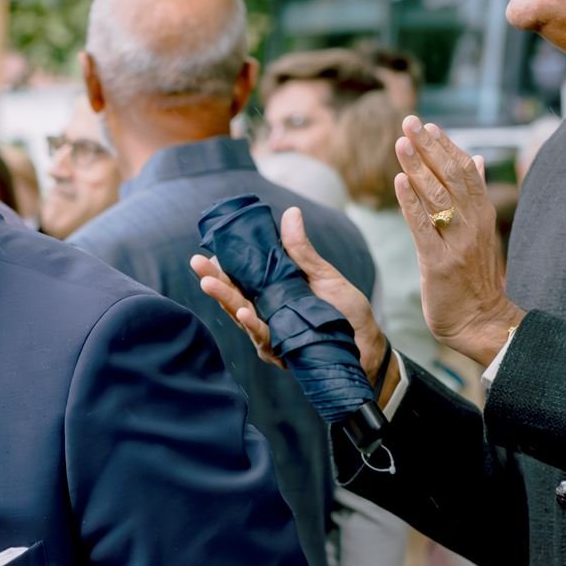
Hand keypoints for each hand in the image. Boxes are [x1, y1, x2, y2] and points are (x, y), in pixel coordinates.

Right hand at [190, 206, 398, 400]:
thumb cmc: (346, 312)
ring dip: (225, 301)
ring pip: (242, 317)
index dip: (222, 268)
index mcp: (273, 294)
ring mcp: (272, 335)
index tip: (205, 252)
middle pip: (234, 297)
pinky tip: (243, 314)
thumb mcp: (323, 275)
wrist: (369, 346)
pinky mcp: (282, 352)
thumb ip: (301, 251)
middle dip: (214, 281)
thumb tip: (290, 212)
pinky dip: (253, 326)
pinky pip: (263, 339)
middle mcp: (267, 314)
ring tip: (210, 284)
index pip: (241, 280)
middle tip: (196, 263)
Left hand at [394, 117, 522, 366]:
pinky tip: (399, 182)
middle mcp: (473, 222)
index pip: (465, 171)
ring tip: (401, 142)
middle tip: (410, 122)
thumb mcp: (478, 232)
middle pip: (451, 176)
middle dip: (430, 147)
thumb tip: (475, 158)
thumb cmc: (473, 278)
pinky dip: (411, 202)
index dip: (446, 147)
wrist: (480, 320)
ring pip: (437, 196)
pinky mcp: (439, 262)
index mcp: (481, 214)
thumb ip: (473, 196)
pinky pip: (423, 226)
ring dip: (417, 167)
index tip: (428, 125)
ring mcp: (457, 242)